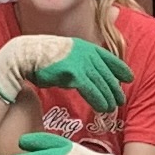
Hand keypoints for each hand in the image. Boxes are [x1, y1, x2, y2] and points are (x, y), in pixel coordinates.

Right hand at [0, 30, 130, 104]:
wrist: (25, 55)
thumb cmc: (40, 58)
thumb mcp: (64, 55)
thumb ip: (77, 62)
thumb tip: (83, 75)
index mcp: (84, 47)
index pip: (108, 58)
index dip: (120, 68)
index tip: (129, 77)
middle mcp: (85, 53)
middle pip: (107, 73)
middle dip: (115, 88)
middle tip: (121, 99)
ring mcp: (80, 62)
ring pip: (101, 83)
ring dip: (109, 97)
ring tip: (112, 107)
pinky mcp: (74, 73)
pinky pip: (92, 90)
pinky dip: (99, 100)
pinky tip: (103, 108)